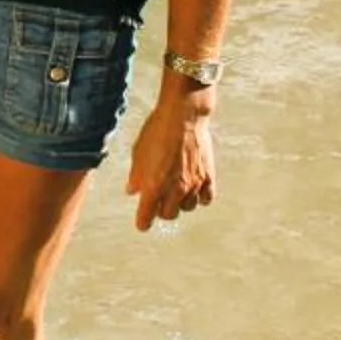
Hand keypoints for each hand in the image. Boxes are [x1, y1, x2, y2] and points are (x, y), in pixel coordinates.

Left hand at [126, 89, 216, 231]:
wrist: (184, 116)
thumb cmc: (157, 131)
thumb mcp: (138, 152)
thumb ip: (136, 176)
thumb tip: (132, 191)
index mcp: (154, 185)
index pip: (146, 217)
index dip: (143, 222)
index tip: (142, 223)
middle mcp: (175, 189)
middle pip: (168, 215)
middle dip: (161, 211)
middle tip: (158, 201)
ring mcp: (194, 184)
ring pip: (187, 208)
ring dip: (180, 203)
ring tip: (175, 192)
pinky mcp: (208, 177)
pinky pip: (206, 199)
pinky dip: (199, 198)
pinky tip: (194, 189)